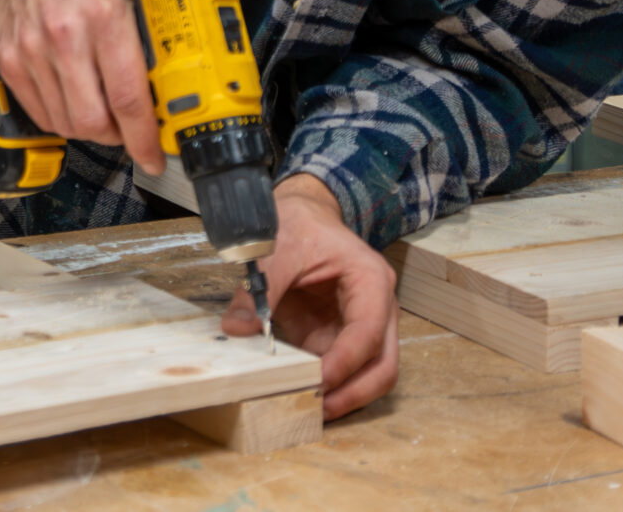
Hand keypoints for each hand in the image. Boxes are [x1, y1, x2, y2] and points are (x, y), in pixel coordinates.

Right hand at [0, 0, 162, 173]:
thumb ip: (145, 41)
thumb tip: (169, 93)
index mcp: (104, 14)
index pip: (128, 96)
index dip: (144, 138)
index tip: (155, 156)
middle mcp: (64, 34)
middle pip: (93, 122)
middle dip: (116, 137)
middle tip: (126, 129)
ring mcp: (31, 49)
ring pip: (66, 123)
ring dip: (89, 128)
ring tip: (100, 110)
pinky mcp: (8, 59)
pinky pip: (39, 113)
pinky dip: (61, 118)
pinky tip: (73, 100)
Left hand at [259, 176, 398, 420]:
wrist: (302, 213)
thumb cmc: (298, 224)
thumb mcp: (276, 249)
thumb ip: (259, 289)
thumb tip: (238, 328)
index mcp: (371, 281)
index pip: (368, 333)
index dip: (345, 363)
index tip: (316, 383)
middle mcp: (377, 308)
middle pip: (384, 365)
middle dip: (355, 393)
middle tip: (318, 410)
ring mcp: (361, 325)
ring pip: (369, 374)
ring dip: (344, 396)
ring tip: (308, 409)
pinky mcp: (339, 335)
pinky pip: (341, 369)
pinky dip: (325, 386)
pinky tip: (298, 392)